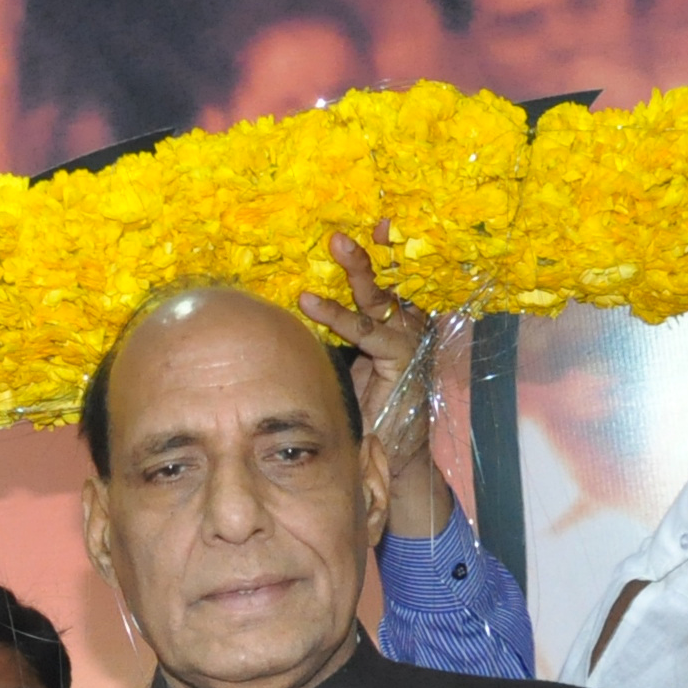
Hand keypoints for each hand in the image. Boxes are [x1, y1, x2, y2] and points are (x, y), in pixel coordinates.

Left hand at [296, 224, 453, 535]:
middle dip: (361, 257)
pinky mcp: (403, 361)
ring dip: (357, 272)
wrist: (392, 455)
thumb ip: (324, 350)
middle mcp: (401, 330)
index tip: (356, 232)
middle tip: (337, 235)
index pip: (377, 290)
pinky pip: (370, 332)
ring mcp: (405, 343)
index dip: (366, 262)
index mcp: (388, 330)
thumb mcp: (342, 374)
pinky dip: (342, 317)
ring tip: (336, 247)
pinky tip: (312, 304)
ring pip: (379, 300)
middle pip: (380, 285)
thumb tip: (281, 331)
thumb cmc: (365, 415)